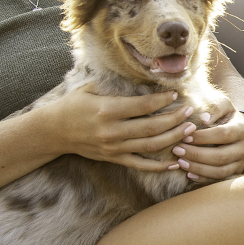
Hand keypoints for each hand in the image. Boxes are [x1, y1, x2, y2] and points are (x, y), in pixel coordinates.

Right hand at [54, 84, 196, 171]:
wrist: (54, 132)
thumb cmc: (72, 105)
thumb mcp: (89, 88)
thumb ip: (113, 85)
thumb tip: (139, 78)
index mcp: (107, 110)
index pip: (142, 106)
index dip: (162, 100)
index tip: (175, 94)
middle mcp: (112, 131)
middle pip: (152, 127)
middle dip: (175, 119)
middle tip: (190, 111)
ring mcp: (114, 148)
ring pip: (151, 146)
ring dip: (173, 138)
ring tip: (189, 130)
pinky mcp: (113, 158)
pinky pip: (140, 165)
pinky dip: (159, 166)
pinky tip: (175, 162)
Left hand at [170, 96, 243, 182]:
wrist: (235, 128)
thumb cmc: (224, 114)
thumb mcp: (222, 104)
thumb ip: (214, 107)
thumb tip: (204, 119)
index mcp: (242, 129)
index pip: (222, 134)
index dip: (203, 137)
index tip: (184, 136)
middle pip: (221, 156)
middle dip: (196, 155)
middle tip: (177, 150)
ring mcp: (241, 163)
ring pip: (220, 171)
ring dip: (198, 168)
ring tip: (180, 162)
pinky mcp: (235, 173)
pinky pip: (219, 180)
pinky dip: (203, 178)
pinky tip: (189, 174)